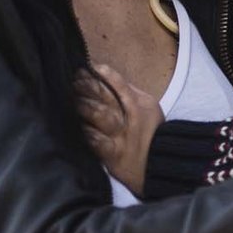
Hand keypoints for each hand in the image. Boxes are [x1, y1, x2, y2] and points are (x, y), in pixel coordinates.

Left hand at [73, 63, 162, 196]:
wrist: (161, 165)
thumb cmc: (151, 134)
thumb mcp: (148, 110)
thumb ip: (129, 95)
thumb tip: (105, 79)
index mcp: (140, 104)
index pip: (118, 83)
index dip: (100, 74)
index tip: (85, 67)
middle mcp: (131, 117)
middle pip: (105, 96)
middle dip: (87, 87)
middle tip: (73, 82)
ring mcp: (121, 136)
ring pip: (99, 115)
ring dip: (83, 106)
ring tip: (71, 100)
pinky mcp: (113, 155)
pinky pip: (96, 141)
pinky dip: (86, 133)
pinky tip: (77, 127)